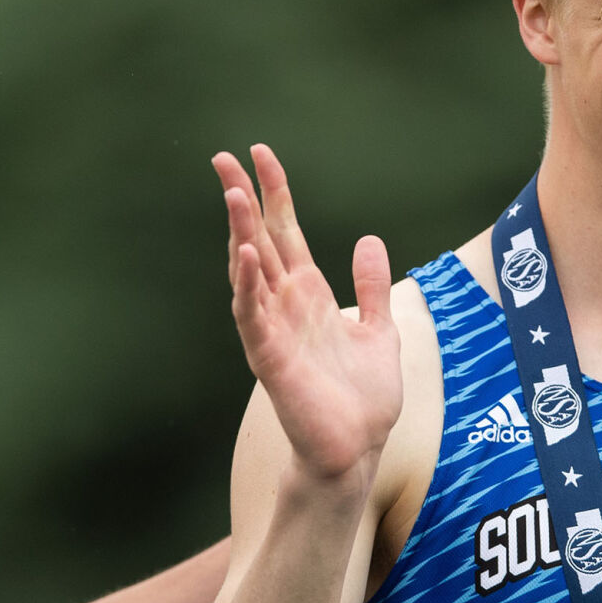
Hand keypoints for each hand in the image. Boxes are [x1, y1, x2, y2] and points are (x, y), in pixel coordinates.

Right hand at [212, 144, 401, 486]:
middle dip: (242, 199)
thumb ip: (370, 287)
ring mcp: (274, 330)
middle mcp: (285, 306)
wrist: (358, 449)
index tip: (261, 153)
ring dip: (239, 233)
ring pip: (249, 272)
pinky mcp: (270, 360)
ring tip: (232, 194)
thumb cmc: (363, 399)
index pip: (286, 231)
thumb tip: (370, 240)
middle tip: (223, 157)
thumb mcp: (379, 330)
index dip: (274, 192)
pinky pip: (252, 317)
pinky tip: (245, 255)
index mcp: (309, 295)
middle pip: (258, 241)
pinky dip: (247, 286)